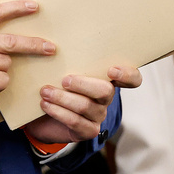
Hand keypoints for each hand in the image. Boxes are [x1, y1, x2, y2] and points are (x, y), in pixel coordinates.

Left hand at [25, 64, 141, 144]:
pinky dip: (58, 111)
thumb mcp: (61, 70)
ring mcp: (98, 116)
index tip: (112, 70)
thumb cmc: (54, 86)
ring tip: (45, 91)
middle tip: (64, 80)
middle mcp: (105, 98)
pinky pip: (75, 121)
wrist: (42, 116)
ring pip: (86, 106)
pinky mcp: (87, 130)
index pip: (131, 78)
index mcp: (104, 80)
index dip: (127, 75)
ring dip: (62, 98)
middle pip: (106, 91)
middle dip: (83, 84)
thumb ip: (67, 59)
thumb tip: (53, 43)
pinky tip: (45, 104)